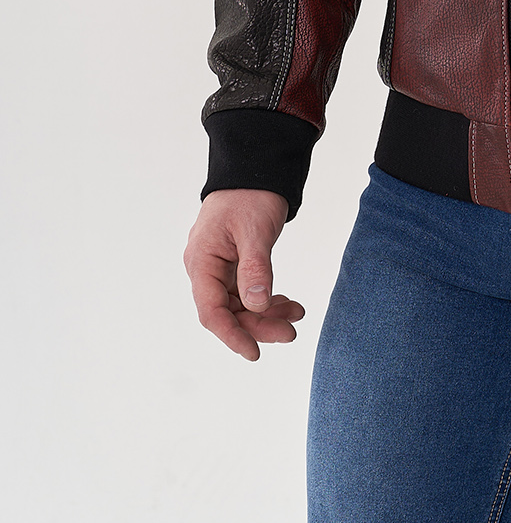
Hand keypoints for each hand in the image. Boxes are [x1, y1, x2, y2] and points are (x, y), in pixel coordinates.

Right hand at [184, 189, 303, 360]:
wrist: (255, 169)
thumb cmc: (250, 194)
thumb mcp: (255, 230)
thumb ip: (255, 268)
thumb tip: (256, 305)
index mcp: (202, 261)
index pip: (211, 311)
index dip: (232, 335)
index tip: (254, 352)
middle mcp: (205, 268)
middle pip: (227, 312)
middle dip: (258, 325)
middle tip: (290, 332)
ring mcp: (219, 268)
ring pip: (240, 305)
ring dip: (266, 313)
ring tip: (296, 314)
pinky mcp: (234, 265)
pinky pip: (247, 292)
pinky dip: (267, 299)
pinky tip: (288, 303)